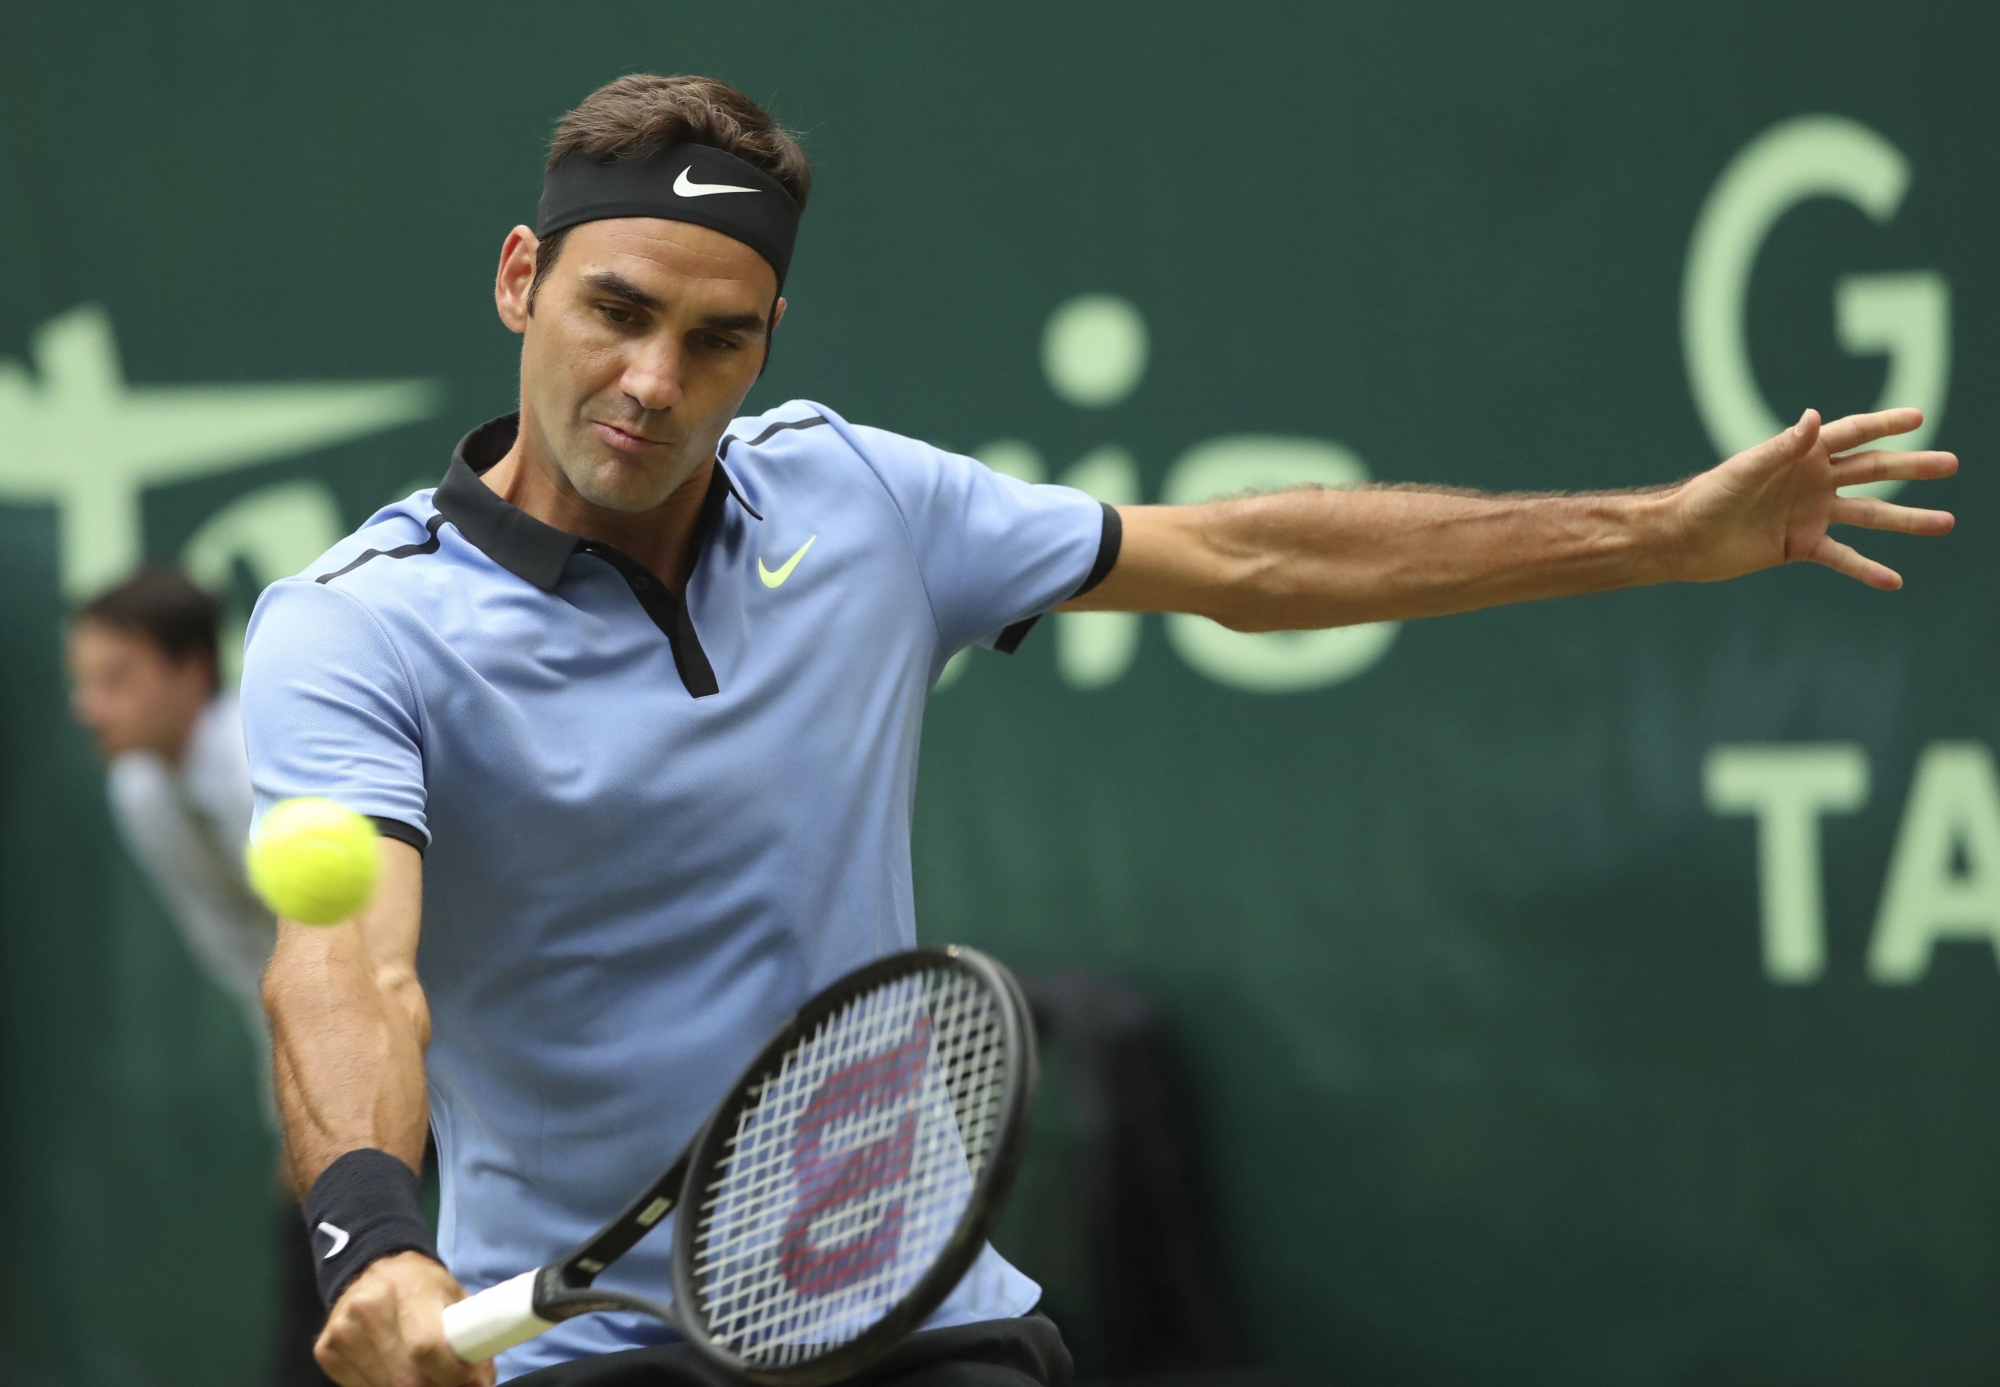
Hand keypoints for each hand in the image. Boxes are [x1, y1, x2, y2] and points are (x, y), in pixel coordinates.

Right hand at [316, 1251, 494, 1386]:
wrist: (373, 1267)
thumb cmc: (422, 1284)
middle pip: (406, 1378)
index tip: (475, 1383)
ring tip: (432, 1379)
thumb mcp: (452, 1295)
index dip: (453, 1374)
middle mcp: (368, 1309)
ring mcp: (342, 1331)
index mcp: (407, 1289)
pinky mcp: (326, 1350)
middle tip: (454, 1384)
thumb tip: (483, 1380)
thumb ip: (469, 1334)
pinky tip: (399, 1373)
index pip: (427, 1347)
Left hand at [1669, 406, 1956, 588]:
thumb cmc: (1707, 497)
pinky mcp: (1800, 545)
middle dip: (1912, 467)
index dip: (1885, 424)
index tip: (1919, 417)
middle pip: (1873, 471)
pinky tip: (1894, 580)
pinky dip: (1867, 569)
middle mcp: (1811, 481)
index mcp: (1800, 455)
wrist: (1681, 540)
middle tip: (1951, 464)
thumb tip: (1813, 418)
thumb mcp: (1745, 471)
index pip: (1851, 434)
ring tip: (1946, 522)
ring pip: (1869, 515)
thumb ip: (1781, 448)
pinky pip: (1842, 557)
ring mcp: (1810, 513)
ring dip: (1906, 520)